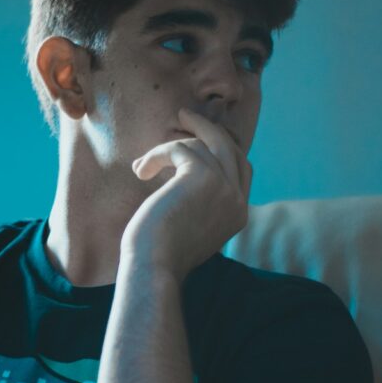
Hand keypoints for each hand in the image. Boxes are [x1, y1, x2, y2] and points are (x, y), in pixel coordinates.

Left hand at [122, 108, 251, 281]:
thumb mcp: (189, 225)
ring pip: (201, 144)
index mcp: (238, 213)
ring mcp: (224, 187)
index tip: (197, 136)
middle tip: (182, 116)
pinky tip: (140, 171)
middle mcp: (237, 199)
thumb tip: (186, 166)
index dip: (220, 147)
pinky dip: (156, 155)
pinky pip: (178, 148)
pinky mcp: (203, 176)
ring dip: (168, 148)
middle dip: (205, 128)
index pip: (241, 167)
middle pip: (228, 147)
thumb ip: (200, 200)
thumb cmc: (159, 251)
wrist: (152, 267)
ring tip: (144, 165)